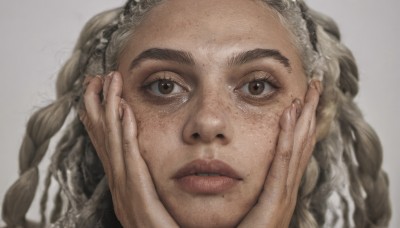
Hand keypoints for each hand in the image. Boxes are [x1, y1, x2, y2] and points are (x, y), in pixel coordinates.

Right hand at [80, 72, 177, 227]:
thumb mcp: (161, 203)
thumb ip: (158, 182)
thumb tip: (167, 160)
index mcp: (127, 190)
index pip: (111, 148)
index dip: (103, 119)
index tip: (102, 92)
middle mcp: (122, 191)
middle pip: (106, 143)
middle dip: (98, 108)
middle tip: (96, 78)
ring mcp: (127, 198)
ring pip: (115, 148)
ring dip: (109, 113)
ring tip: (107, 83)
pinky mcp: (139, 204)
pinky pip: (130, 164)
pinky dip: (125, 137)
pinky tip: (124, 113)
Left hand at [238, 80, 320, 227]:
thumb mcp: (240, 207)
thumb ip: (234, 186)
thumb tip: (222, 167)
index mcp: (278, 191)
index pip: (292, 151)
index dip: (298, 125)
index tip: (299, 100)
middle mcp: (285, 190)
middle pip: (301, 144)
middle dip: (310, 115)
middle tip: (316, 87)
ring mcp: (284, 196)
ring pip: (297, 149)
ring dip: (304, 119)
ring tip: (310, 93)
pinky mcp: (276, 202)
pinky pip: (282, 163)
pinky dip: (288, 138)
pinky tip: (290, 115)